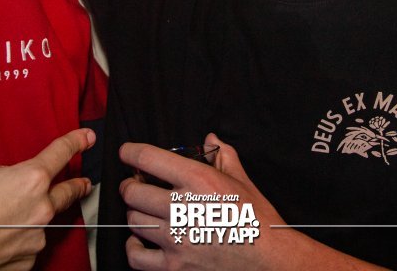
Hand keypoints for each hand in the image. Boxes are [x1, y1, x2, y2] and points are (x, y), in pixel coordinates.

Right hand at [0, 128, 94, 270]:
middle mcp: (39, 209)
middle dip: (77, 185)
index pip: (61, 153)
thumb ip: (4, 173)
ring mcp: (34, 239)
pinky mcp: (25, 262)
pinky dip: (19, 238)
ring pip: (44, 221)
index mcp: (29, 179)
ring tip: (5, 217)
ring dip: (35, 216)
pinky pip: (29, 244)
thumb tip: (12, 181)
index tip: (86, 138)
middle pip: (69, 192)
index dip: (76, 142)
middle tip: (82, 181)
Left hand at [121, 133, 376, 270]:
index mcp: (199, 180)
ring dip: (136, 213)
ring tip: (145, 211)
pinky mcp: (174, 266)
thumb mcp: (244, 182)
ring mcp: (176, 239)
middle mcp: (183, 207)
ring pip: (133, 220)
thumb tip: (210, 139)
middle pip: (133, 191)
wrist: (270, 261)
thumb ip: (223, 156)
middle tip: (136, 185)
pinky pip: (136, 256)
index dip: (130, 152)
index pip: (149, 158)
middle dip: (131, 185)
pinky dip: (133, 247)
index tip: (126, 153)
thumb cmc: (258, 221)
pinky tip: (141, 240)